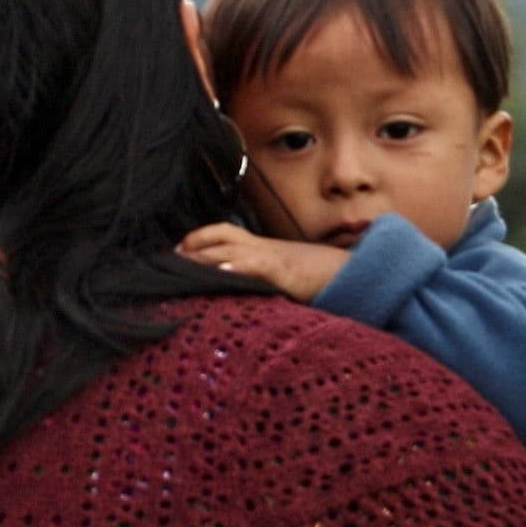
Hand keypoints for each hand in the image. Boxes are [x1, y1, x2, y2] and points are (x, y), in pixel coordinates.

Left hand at [176, 222, 349, 302]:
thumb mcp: (288, 279)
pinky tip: (220, 272)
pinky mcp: (287, 271)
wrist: (358, 276)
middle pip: (221, 236)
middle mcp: (266, 248)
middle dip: (192, 248)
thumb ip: (264, 282)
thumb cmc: (325, 281)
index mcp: (265, 249)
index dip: (198, 240)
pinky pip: (257, 264)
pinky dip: (237, 266)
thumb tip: (241, 292)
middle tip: (167, 263)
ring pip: (230, 247)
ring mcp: (275, 257)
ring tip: (181, 266)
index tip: (177, 253)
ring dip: (204, 257)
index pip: (224, 234)